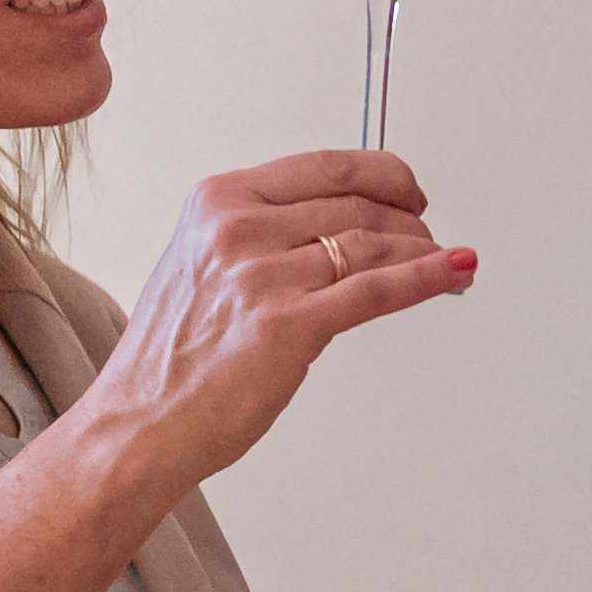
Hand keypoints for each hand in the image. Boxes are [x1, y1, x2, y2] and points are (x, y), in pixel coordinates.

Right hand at [78, 153, 470, 482]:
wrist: (137, 423)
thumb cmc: (171, 357)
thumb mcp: (205, 266)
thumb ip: (264, 236)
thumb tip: (344, 228)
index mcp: (216, 202)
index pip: (323, 168)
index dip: (382, 175)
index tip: (407, 190)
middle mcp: (237, 230)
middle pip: (355, 203)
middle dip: (407, 219)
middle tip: (428, 234)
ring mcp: (262, 277)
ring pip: (372, 244)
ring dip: (421, 250)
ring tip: (442, 260)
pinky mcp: (288, 326)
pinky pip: (376, 290)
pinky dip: (426, 277)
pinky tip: (454, 271)